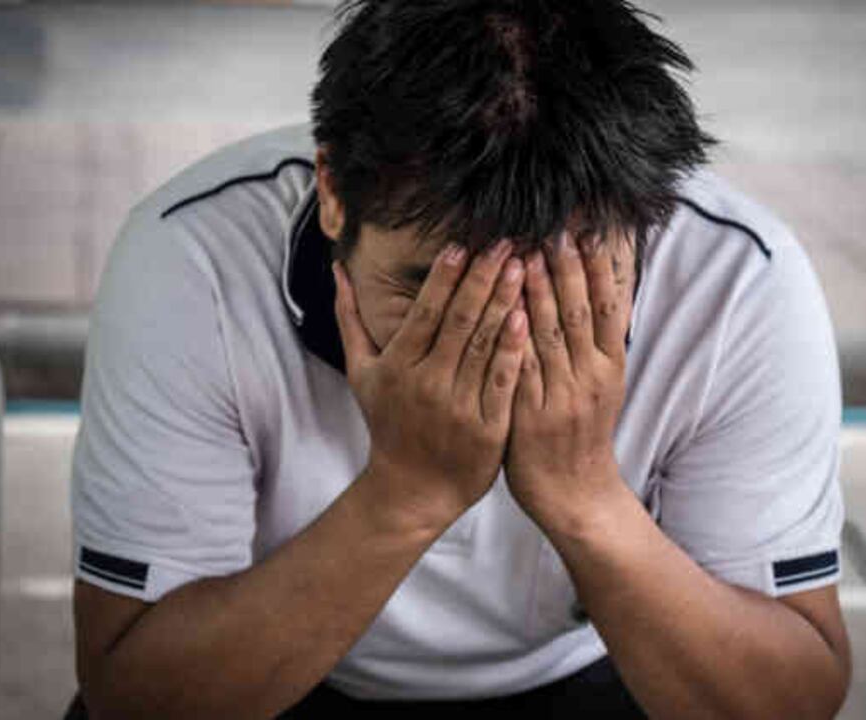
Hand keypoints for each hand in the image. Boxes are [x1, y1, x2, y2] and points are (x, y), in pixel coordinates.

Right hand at [332, 239, 528, 533]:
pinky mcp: (488, 428)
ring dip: (504, 303)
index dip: (443, 279)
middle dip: (482, 278)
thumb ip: (350, 319)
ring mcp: (459, 406)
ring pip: (485, 345)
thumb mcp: (361, 374)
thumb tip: (338, 270)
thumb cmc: (388, 424)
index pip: (424, 313)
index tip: (461, 244)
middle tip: (504, 242)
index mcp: (398, 367)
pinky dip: (515, 349)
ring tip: (522, 267)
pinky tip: (527, 318)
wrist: (413, 490)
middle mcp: (427, 384)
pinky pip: (503, 380)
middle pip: (459, 322)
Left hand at [505, 229, 635, 532]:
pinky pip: (521, 368)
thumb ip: (595, 342)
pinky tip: (504, 309)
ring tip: (526, 253)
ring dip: (537, 292)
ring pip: (549, 335)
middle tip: (552, 228)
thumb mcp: (601, 385)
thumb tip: (596, 290)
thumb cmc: (581, 433)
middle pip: (578, 311)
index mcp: (610, 365)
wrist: (575, 494)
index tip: (586, 230)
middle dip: (566, 268)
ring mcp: (562, 395)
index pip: (607, 305)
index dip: (597, 267)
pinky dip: (514, 336)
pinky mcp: (532, 414)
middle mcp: (591, 376)